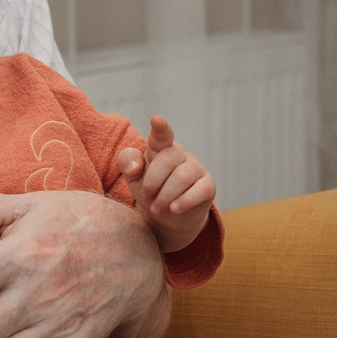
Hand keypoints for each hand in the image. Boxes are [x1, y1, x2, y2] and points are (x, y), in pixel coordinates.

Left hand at [117, 115, 213, 251]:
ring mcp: (196, 169)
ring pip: (182, 177)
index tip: (156, 119)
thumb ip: (128, 164)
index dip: (160, 128)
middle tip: (147, 197)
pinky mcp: (208, 186)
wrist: (169, 218)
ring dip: (165, 196)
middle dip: (153, 182)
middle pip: (167, 160)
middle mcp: (180, 154)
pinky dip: (184, 202)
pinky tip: (174, 209)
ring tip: (156, 209)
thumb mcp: (134, 179)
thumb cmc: (151, 192)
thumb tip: (135, 165)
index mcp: (161, 149)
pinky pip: (199, 191)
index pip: (161, 135)